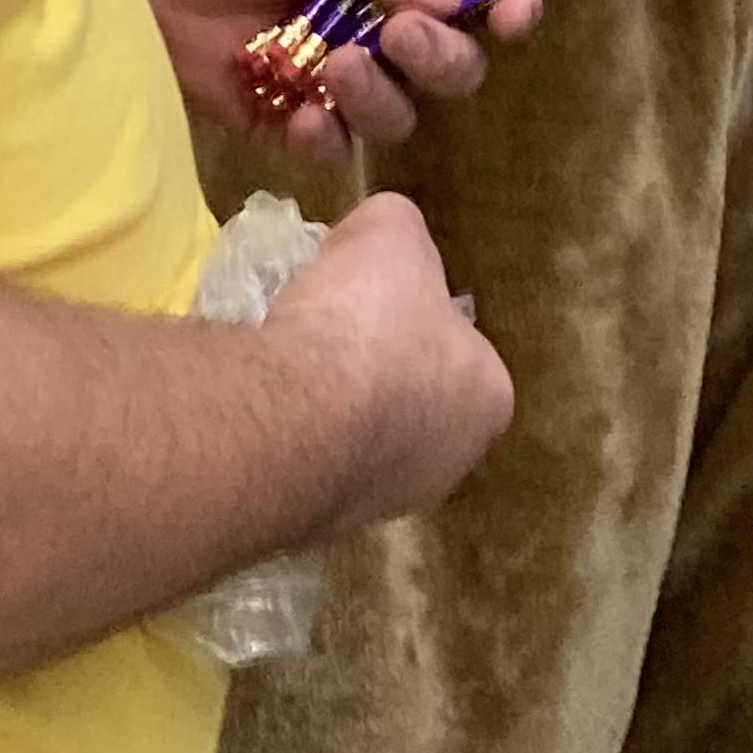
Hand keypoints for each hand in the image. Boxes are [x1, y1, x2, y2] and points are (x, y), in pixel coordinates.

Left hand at [119, 0, 542, 163]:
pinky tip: (303, 114)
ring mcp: (337, 81)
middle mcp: (382, 31)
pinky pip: (333, 149)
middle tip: (398, 34)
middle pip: (451, 68)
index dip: (509, 9)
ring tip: (334, 64)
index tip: (515, 13)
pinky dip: (327, 137)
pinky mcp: (288, 121)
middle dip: (440, 58)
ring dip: (380, 96)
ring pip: (399, 115)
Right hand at [265, 191, 515, 532]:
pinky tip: (263, 402)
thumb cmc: (364, 323)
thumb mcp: (391, 232)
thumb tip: (377, 240)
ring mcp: (382, 504)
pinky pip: (306, 464)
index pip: (459, 348)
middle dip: (374, 368)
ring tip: (287, 363)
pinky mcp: (316, 523)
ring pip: (357, 439)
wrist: (288, 414)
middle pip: (411, 398)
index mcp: (489, 398)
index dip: (414, 313)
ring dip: (328, 407)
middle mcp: (449, 465)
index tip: (372, 296)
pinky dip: (287, 435)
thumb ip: (396, 229)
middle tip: (330, 330)